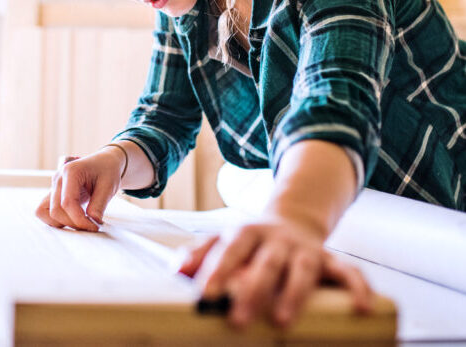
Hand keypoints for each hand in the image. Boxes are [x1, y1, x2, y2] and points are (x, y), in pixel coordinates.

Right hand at [35, 148, 124, 231]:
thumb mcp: (108, 186)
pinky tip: (74, 218)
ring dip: (62, 222)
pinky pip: (46, 210)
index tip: (94, 226)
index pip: (67, 203)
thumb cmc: (107, 170)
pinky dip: (57, 219)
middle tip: (91, 225)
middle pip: (55, 210)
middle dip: (73, 223)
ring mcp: (54, 186)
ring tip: (81, 221)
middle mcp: (58, 178)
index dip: (79, 220)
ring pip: (45, 212)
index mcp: (71, 172)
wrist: (105, 161)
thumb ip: (99, 205)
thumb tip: (92, 222)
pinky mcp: (54, 193)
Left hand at [178, 218, 372, 327]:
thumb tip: (177, 270)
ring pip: (303, 269)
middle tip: (238, 320)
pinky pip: (349, 270)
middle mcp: (277, 239)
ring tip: (282, 321)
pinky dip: (358, 287)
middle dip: (252, 290)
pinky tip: (362, 308)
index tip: (204, 294)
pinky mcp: (330, 259)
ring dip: (294, 294)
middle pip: (266, 262)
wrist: (292, 218)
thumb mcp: (224, 239)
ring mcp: (305, 249)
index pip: (230, 248)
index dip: (217, 269)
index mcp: (246, 232)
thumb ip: (200, 253)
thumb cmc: (251, 241)